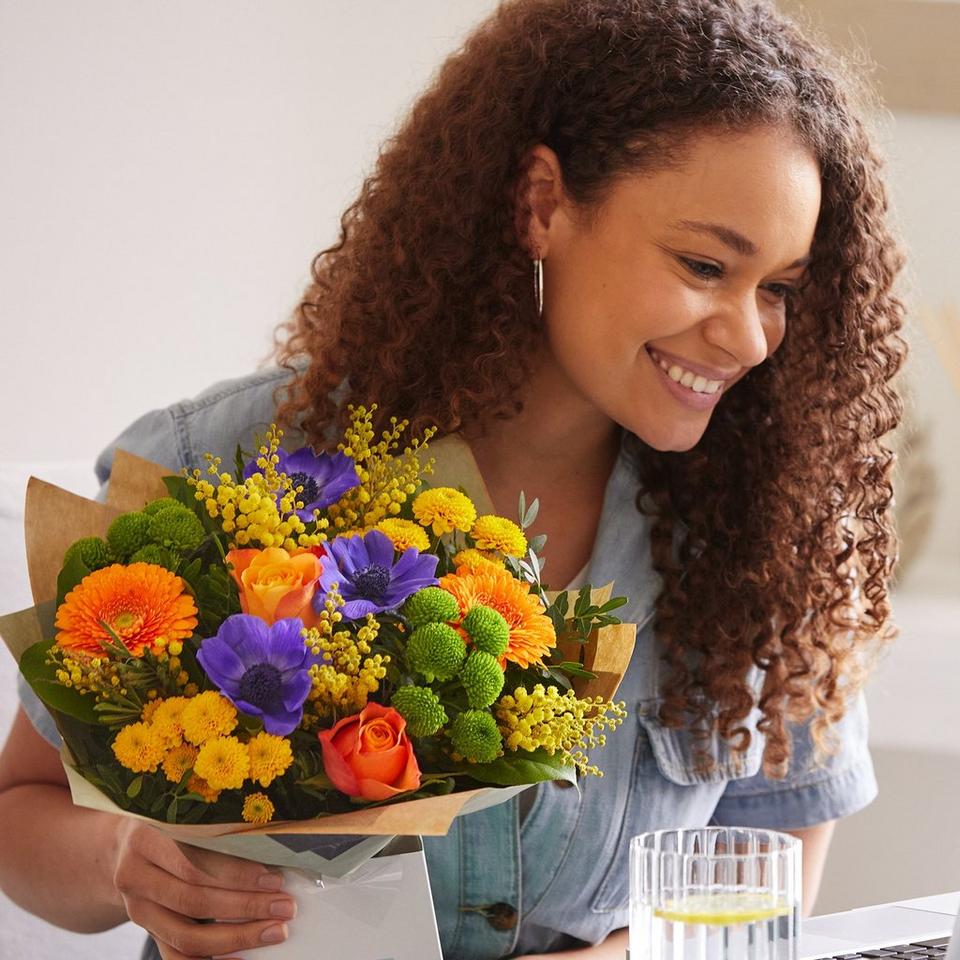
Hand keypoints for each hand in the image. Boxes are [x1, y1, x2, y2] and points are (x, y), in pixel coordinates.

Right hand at [112, 819, 296, 958]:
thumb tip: (278, 847)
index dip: (237, 875)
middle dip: (246, 906)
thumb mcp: (186, 813)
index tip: (275, 879)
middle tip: (285, 907)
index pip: (195, 863)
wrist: (127, 845)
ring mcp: (136, 908)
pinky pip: (175, 956)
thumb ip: (217, 828)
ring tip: (274, 931)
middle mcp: (135, 874)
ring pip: (186, 935)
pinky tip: (241, 959)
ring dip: (236, 937)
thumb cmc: (172, 822)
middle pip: (194, 900)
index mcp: (148, 835)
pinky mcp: (145, 929)